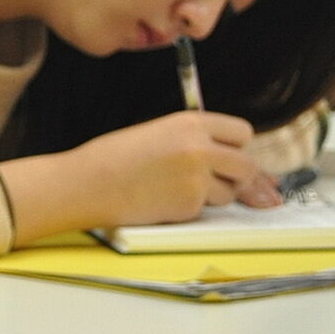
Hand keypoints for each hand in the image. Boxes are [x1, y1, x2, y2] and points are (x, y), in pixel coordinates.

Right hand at [70, 111, 267, 225]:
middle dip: (237, 177)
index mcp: (191, 123)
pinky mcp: (189, 205)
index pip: (242, 133)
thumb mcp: (159, 133)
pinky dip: (190, 209)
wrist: (87, 183)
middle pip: (247, 166)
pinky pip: (205, 210)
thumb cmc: (115, 157)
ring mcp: (197, 178)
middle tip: (214, 180)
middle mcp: (200, 148)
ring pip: (230, 193)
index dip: (235, 147)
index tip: (225, 155)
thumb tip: (244, 169)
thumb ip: (197, 142)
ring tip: (175, 188)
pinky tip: (163, 200)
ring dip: (213, 196)